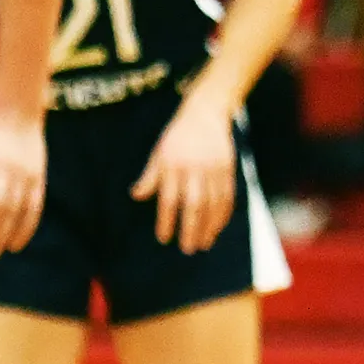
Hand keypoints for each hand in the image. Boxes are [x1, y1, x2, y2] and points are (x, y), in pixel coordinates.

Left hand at [131, 96, 237, 254]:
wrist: (205, 115)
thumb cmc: (176, 137)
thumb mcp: (158, 153)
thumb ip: (149, 176)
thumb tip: (135, 196)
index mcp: (172, 166)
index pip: (168, 199)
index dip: (165, 220)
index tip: (163, 238)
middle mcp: (193, 170)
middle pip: (193, 205)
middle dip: (190, 229)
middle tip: (187, 249)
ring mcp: (213, 170)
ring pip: (213, 204)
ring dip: (209, 227)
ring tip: (203, 244)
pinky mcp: (228, 170)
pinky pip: (228, 197)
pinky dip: (224, 215)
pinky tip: (218, 229)